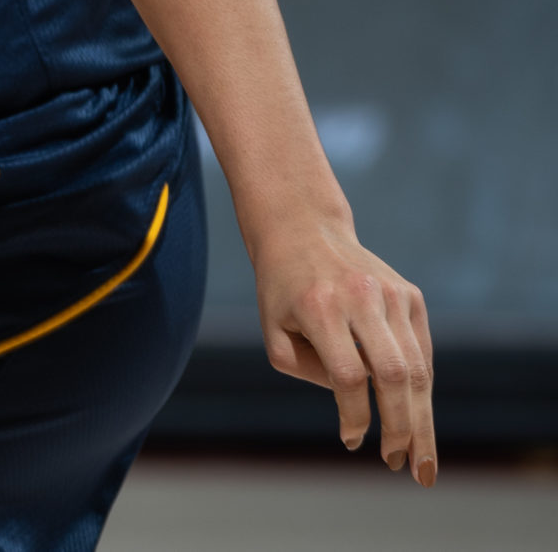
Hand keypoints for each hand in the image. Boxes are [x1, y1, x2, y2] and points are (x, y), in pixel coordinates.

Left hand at [253, 213, 436, 483]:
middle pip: (394, 375)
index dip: (355, 415)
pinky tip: (415, 415)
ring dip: (422, 418)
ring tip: (421, 458)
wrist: (304, 230)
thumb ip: (308, 371)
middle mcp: (361, 297)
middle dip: (403, 428)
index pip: (347, 375)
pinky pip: (421, 351)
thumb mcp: (275, 331)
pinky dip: (420, 387)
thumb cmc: (282, 290)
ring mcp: (392, 294)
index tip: (353, 442)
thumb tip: (356, 402)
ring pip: (418, 368)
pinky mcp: (411, 295)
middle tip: (406, 468)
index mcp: (320, 307)